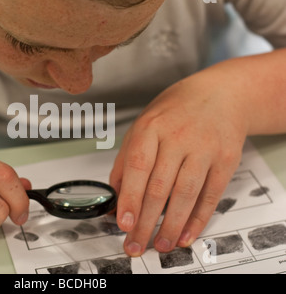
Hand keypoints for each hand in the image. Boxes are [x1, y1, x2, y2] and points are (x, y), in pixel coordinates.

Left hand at [110, 72, 247, 255]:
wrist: (220, 94)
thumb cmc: (174, 113)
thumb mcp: (142, 127)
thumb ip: (125, 161)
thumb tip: (115, 198)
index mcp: (150, 128)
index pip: (137, 167)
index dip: (130, 197)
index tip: (123, 223)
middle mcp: (177, 137)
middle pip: (159, 186)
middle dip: (146, 221)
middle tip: (136, 244)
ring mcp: (204, 148)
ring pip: (185, 194)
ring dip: (171, 224)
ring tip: (160, 245)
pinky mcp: (226, 159)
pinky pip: (211, 194)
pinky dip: (198, 218)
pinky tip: (186, 234)